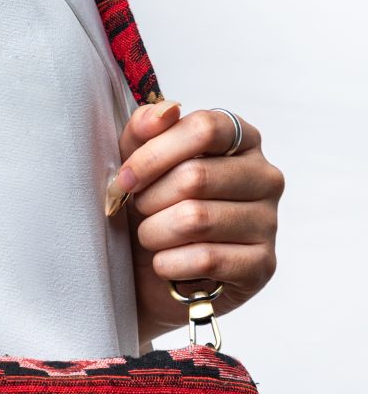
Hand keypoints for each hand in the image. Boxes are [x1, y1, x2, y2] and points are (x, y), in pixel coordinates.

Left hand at [105, 101, 285, 344]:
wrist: (150, 282)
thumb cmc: (151, 217)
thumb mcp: (139, 170)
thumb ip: (143, 132)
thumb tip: (165, 111)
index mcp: (241, 141)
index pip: (204, 128)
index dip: (154, 154)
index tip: (125, 179)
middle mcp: (264, 177)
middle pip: (195, 176)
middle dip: (149, 201)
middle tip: (139, 216)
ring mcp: (268, 222)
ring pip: (196, 219)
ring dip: (155, 234)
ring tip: (151, 240)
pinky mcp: (261, 265)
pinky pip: (206, 259)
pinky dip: (170, 264)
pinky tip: (164, 265)